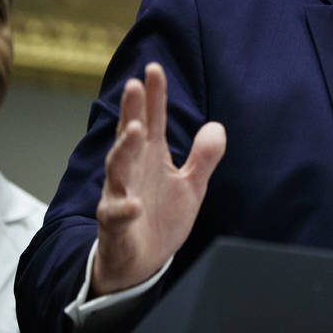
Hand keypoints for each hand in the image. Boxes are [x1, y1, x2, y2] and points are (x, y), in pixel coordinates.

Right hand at [91, 62, 225, 294]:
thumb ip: (204, 156)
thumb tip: (217, 126)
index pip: (151, 120)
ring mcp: (120, 196)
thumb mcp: (191, 185)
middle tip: (134, 85)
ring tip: (135, 129)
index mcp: (150, 157)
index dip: (153, 96)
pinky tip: (133, 204)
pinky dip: (123, 208)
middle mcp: (131, 171)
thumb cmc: (160, 217)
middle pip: (130, 135)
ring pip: (117, 169)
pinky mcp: (116, 225)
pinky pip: (116, 215)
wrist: (140, 263)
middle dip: (132, 111)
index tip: (154, 69)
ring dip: (125, 149)